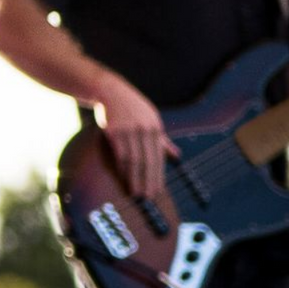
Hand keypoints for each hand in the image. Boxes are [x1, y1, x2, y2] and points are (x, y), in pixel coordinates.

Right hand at [92, 77, 179, 199]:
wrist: (111, 91)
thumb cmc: (133, 107)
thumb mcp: (151, 119)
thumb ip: (162, 140)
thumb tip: (177, 156)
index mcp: (155, 127)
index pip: (159, 157)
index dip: (158, 175)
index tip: (157, 191)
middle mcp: (144, 129)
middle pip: (147, 161)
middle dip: (148, 181)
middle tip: (148, 197)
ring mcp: (128, 129)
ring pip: (133, 159)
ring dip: (134, 178)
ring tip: (135, 192)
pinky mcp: (113, 130)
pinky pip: (119, 153)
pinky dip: (121, 167)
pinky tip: (122, 177)